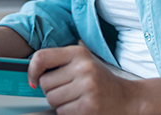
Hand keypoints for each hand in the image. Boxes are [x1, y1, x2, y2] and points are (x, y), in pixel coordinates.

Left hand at [27, 46, 160, 114]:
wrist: (128, 99)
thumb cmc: (101, 81)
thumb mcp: (83, 62)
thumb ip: (60, 63)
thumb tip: (32, 75)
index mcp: (79, 52)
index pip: (42, 57)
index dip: (32, 70)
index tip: (33, 80)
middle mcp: (83, 67)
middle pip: (45, 83)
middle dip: (51, 90)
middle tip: (68, 91)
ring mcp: (87, 87)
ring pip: (52, 99)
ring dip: (59, 103)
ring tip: (75, 99)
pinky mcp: (89, 106)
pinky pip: (62, 112)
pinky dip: (67, 113)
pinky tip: (80, 107)